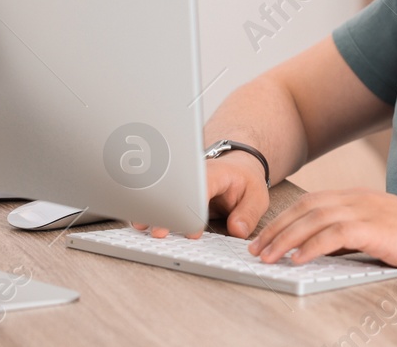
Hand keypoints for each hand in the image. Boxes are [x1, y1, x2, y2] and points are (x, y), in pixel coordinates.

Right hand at [132, 152, 268, 238]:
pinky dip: (150, 209)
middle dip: (166, 211)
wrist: (235, 166)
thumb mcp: (257, 196)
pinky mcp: (175, 190)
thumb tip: (237, 230)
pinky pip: (161, 198)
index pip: (201, 189)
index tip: (193, 231)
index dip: (195, 210)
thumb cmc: (244, 180)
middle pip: (175, 189)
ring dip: (152, 209)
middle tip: (159, 231)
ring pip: (163, 191)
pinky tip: (139, 220)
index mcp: (214, 174)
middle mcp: (193, 175)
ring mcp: (181, 181)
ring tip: (141, 225)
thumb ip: (248, 214)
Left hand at [247, 189, 396, 275]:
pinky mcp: (375, 228)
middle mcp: (360, 198)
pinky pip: (333, 235)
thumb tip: (324, 251)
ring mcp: (367, 210)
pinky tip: (296, 259)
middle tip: (255, 248)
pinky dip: (310, 246)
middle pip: (306, 209)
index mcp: (360, 196)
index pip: (312, 202)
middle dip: (276, 229)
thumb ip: (355, 235)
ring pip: (313, 220)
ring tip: (266, 258)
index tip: (267, 236)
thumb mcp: (383, 232)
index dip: (286, 218)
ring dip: (285, 239)